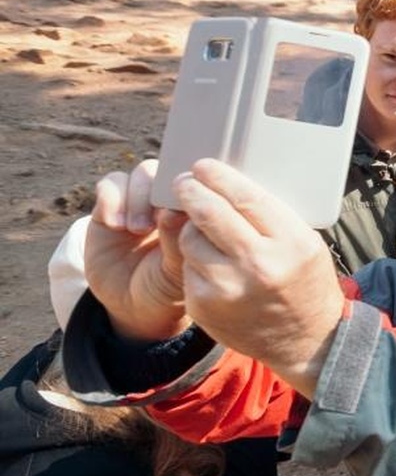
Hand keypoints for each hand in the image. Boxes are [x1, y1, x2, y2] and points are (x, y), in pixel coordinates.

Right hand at [85, 159, 190, 341]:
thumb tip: (175, 210)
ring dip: (141, 195)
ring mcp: (143, 201)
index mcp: (200, 212)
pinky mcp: (111, 206)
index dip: (199, 187)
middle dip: (168, 188)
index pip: (205, 182)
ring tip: (138, 227)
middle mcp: (173, 201)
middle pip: (175, 170)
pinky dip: (113, 198)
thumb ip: (180, 241)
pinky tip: (116, 224)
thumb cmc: (168, 287)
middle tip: (164, 216)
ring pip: (145, 172)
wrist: (134, 306)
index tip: (191, 209)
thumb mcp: (179, 270)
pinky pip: (111, 184)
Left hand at [172, 159, 344, 396]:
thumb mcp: (305, 243)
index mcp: (289, 242)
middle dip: (190, 190)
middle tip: (184, 182)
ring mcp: (227, 288)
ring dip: (191, 227)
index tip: (203, 165)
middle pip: (208, 212)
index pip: (244, 197)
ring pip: (189, 239)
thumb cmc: (305, 281)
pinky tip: (209, 262)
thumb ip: (272, 216)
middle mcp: (258, 264)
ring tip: (202, 227)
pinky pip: (187, 268)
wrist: (306, 341)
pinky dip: (195, 259)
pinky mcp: (204, 306)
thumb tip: (229, 182)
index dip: (218, 176)